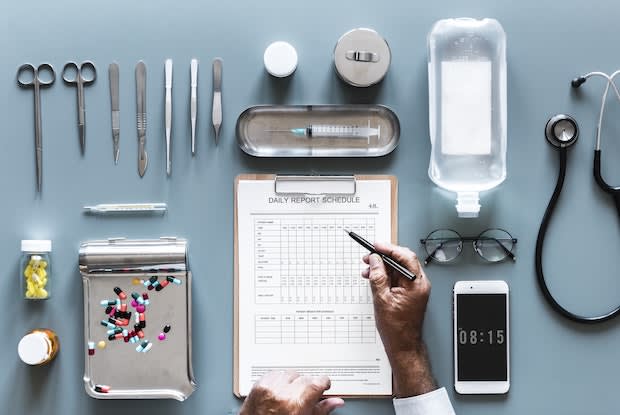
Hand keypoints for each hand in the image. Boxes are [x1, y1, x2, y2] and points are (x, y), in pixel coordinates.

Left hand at [239, 371, 344, 414]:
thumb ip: (321, 410)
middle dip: (307, 386)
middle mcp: (282, 393)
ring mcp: (269, 388)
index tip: (324, 385)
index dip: (323, 383)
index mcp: (296, 404)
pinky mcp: (259, 385)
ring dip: (292, 382)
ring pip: (290, 373)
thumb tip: (337, 402)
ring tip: (290, 396)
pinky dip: (279, 380)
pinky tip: (279, 392)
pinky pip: (275, 373)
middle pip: (305, 377)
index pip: (318, 382)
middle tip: (304, 397)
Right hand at [362, 242, 436, 397]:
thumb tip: (375, 260)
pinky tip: (374, 278)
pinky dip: (385, 276)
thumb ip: (378, 277)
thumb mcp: (382, 299)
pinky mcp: (409, 293)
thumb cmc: (397, 328)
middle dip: (384, 257)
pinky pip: (397, 278)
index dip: (389, 249)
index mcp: (416, 284)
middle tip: (369, 257)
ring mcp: (414, 288)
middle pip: (402, 261)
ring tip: (368, 270)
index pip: (405, 257)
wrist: (403, 345)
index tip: (376, 246)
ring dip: (382, 267)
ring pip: (398, 269)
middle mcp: (418, 284)